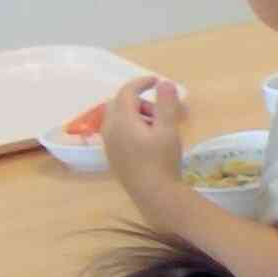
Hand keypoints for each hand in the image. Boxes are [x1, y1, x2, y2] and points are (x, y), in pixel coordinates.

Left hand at [100, 75, 187, 197]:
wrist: (153, 194)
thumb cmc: (162, 161)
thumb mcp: (169, 130)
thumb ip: (165, 104)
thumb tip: (164, 83)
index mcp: (122, 119)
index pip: (127, 91)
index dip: (142, 82)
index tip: (158, 81)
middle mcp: (110, 128)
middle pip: (119, 103)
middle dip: (139, 101)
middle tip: (160, 111)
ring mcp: (108, 143)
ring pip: (117, 117)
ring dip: (135, 114)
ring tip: (157, 127)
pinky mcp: (112, 155)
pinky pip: (116, 131)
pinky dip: (130, 126)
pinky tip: (146, 140)